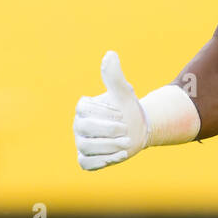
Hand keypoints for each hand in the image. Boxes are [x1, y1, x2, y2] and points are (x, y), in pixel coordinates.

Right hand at [74, 51, 148, 169]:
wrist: (138, 129)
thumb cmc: (128, 108)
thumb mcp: (123, 92)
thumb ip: (114, 76)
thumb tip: (110, 54)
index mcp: (84, 108)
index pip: (85, 110)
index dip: (105, 113)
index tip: (122, 113)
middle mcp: (79, 126)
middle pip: (85, 130)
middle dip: (108, 131)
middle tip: (127, 131)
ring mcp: (81, 143)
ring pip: (86, 147)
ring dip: (109, 147)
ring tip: (128, 144)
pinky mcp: (87, 159)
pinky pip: (86, 163)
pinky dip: (102, 161)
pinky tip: (120, 156)